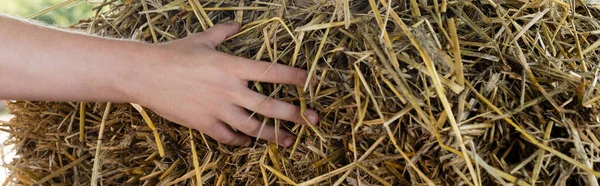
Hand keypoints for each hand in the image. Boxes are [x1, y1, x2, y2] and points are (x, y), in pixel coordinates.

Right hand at [133, 22, 317, 146]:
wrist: (144, 74)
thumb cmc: (173, 54)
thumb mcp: (201, 39)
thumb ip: (223, 32)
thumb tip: (238, 23)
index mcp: (232, 66)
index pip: (272, 72)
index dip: (295, 77)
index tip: (311, 82)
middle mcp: (229, 90)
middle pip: (269, 106)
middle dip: (294, 115)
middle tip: (311, 120)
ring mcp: (217, 109)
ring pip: (253, 127)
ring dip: (273, 135)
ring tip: (288, 140)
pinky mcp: (204, 124)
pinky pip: (229, 137)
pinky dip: (242, 140)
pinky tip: (248, 141)